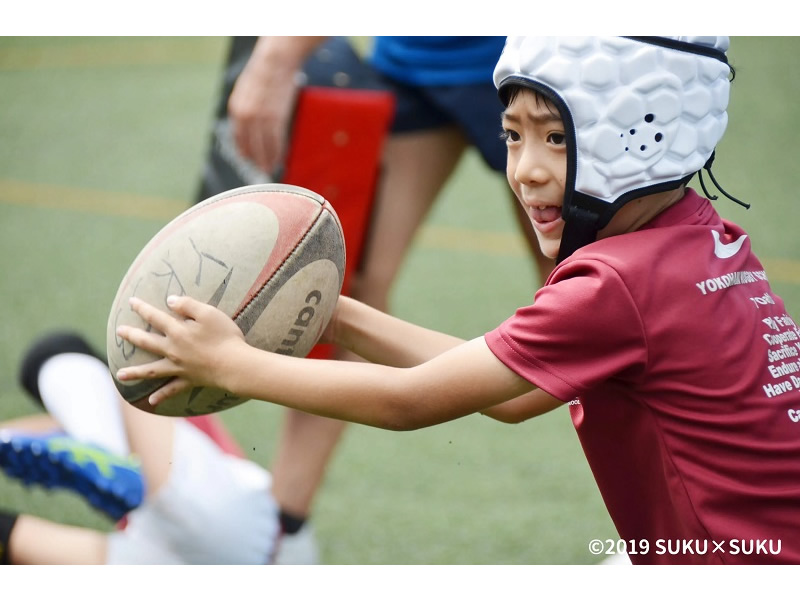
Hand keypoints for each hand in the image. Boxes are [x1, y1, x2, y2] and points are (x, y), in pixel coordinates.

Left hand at [116, 296, 245, 404]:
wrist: (234, 365)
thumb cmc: (225, 336)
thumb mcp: (209, 313)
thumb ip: (188, 305)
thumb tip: (170, 300)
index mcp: (177, 331)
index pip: (155, 317)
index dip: (142, 308)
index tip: (131, 302)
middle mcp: (173, 350)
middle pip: (147, 342)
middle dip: (131, 335)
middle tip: (119, 331)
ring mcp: (179, 367)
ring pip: (151, 370)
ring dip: (135, 372)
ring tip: (120, 375)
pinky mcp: (188, 380)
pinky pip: (172, 389)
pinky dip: (161, 396)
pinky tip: (151, 401)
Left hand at [228, 58, 297, 173]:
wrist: (276, 61)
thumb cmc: (264, 74)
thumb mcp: (246, 92)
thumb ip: (245, 110)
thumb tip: (249, 127)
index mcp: (235, 109)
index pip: (238, 138)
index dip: (244, 152)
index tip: (249, 160)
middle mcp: (245, 116)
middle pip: (250, 147)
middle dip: (256, 160)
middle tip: (261, 169)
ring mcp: (261, 119)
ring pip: (264, 148)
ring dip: (268, 161)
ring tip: (271, 168)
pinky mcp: (276, 119)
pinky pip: (276, 142)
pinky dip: (277, 153)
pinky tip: (278, 159)